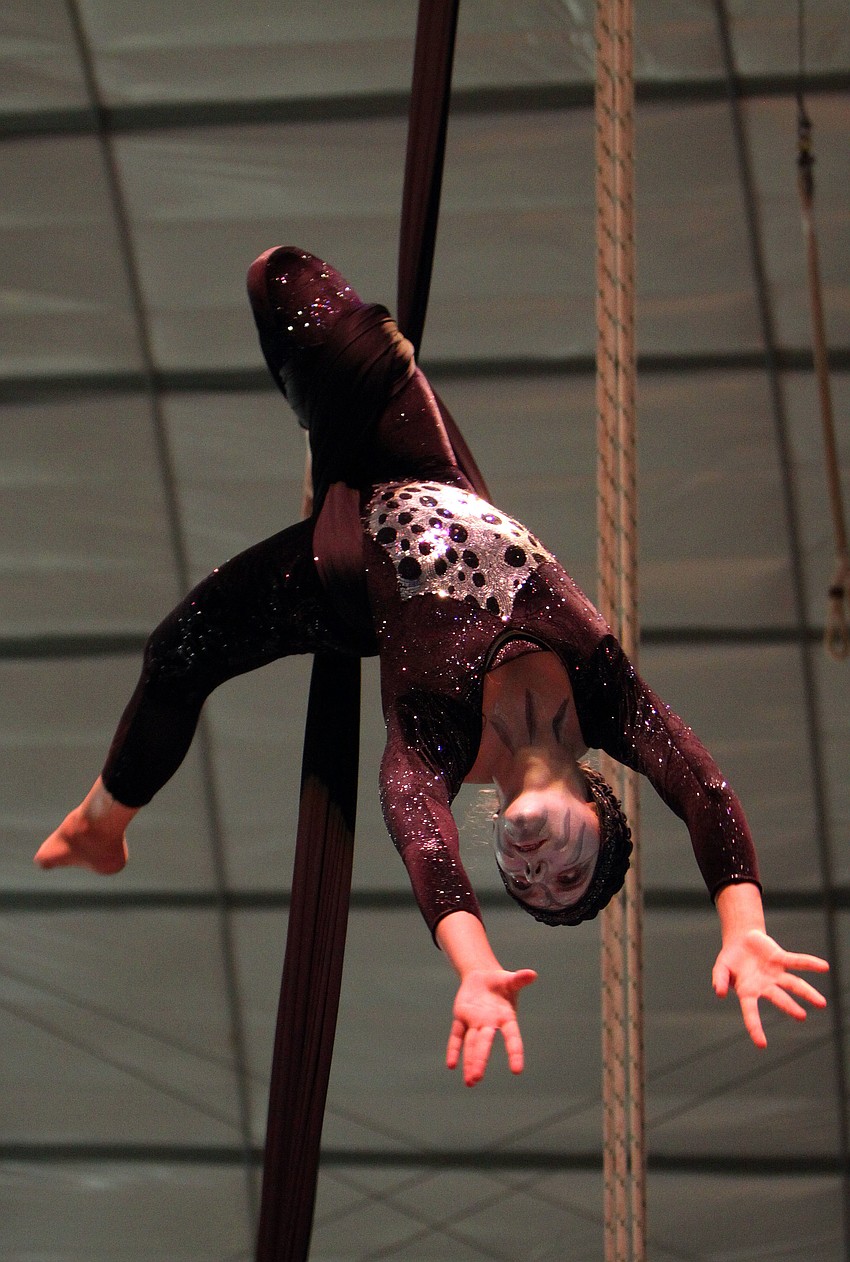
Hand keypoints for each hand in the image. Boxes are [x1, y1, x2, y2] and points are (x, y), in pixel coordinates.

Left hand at [446, 967, 536, 1085]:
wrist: (483, 977)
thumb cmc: (501, 983)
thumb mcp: (510, 980)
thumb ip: (520, 979)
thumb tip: (533, 974)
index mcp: (506, 1018)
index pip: (512, 1037)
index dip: (515, 1053)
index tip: (517, 1070)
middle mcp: (490, 1024)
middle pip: (484, 1044)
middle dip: (480, 1060)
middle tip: (475, 1079)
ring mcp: (474, 1023)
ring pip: (470, 1044)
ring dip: (469, 1061)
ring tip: (470, 1082)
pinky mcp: (461, 1018)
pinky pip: (456, 1036)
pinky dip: (454, 1049)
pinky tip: (451, 1065)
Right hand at [712, 929, 827, 1047]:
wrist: (741, 940)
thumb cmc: (730, 960)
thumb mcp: (720, 968)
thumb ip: (720, 980)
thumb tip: (720, 993)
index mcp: (748, 992)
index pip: (751, 1013)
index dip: (755, 1028)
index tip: (762, 1045)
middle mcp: (765, 987)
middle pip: (780, 998)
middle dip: (790, 1007)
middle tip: (802, 1016)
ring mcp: (775, 973)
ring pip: (794, 984)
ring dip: (807, 993)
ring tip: (821, 1004)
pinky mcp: (781, 958)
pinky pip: (797, 961)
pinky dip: (810, 963)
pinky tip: (824, 967)